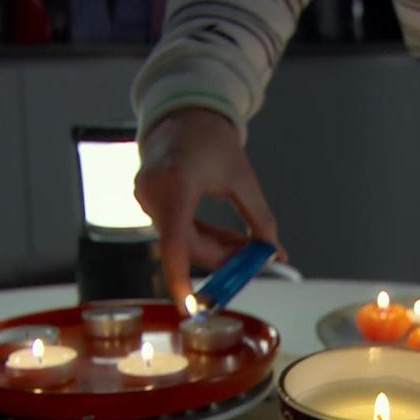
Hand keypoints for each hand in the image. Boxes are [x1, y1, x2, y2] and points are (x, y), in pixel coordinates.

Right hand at [134, 108, 284, 306]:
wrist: (183, 113)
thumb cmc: (210, 139)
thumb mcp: (242, 178)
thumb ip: (258, 218)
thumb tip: (272, 251)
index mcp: (176, 184)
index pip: (174, 242)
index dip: (182, 278)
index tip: (192, 306)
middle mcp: (154, 195)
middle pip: (186, 246)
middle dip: (222, 258)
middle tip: (256, 259)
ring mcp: (148, 199)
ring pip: (182, 242)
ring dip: (215, 249)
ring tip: (247, 244)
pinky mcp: (150, 202)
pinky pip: (176, 231)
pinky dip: (201, 238)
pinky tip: (226, 238)